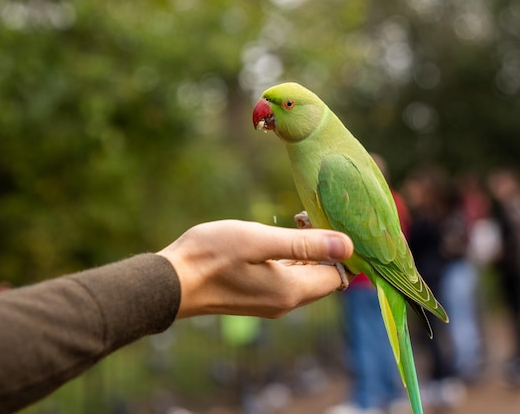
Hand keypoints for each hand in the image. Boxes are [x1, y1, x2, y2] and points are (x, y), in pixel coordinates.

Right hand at [156, 220, 353, 318]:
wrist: (170, 283)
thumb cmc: (211, 255)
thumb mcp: (259, 241)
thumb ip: (304, 244)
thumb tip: (348, 245)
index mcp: (291, 291)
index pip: (338, 275)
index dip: (341, 250)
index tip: (328, 221)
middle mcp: (285, 303)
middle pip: (324, 278)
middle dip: (326, 249)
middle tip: (309, 216)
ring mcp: (270, 302)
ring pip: (305, 278)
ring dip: (308, 253)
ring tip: (296, 221)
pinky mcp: (256, 297)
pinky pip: (287, 279)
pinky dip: (291, 260)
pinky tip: (278, 239)